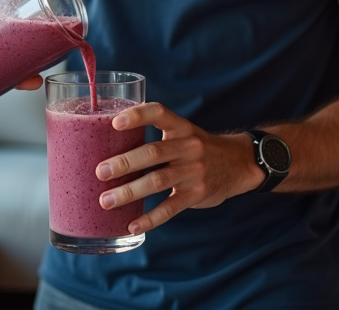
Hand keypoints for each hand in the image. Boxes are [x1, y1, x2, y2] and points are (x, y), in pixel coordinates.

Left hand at [94, 103, 262, 233]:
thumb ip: (158, 136)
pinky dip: (150, 218)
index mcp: (182, 127)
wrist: (238, 165)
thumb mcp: (184, 133)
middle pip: (153, 153)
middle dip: (124, 162)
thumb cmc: (199, 148)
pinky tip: (131, 225)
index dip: (137, 116)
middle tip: (100, 172)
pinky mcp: (196, 195)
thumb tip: (111, 145)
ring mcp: (194, 172)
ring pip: (157, 181)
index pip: (159, 113)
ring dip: (129, 192)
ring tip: (106, 200)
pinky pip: (170, 208)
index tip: (115, 122)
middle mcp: (189, 147)